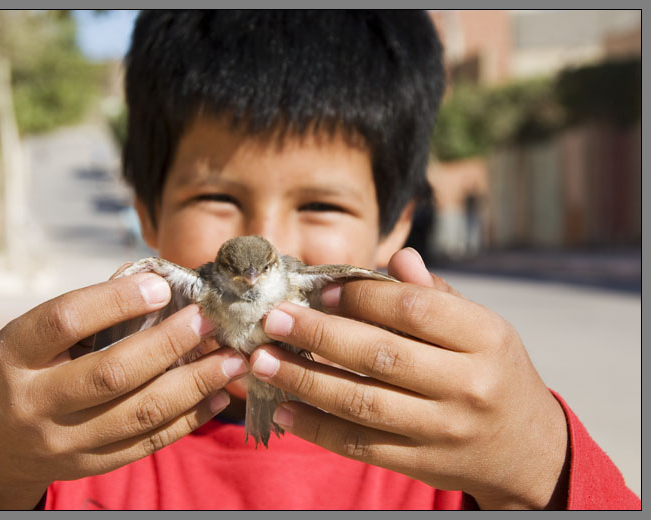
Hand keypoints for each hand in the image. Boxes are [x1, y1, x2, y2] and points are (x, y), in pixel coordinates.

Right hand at [0, 272, 247, 509]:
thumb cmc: (22, 372)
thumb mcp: (29, 337)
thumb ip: (84, 316)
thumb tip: (157, 284)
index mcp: (14, 356)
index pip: (63, 322)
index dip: (115, 301)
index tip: (162, 286)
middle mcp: (35, 402)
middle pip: (111, 373)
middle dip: (169, 343)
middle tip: (210, 321)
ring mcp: (64, 441)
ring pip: (139, 413)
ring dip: (194, 383)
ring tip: (232, 359)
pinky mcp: (91, 465)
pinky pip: (148, 443)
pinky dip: (189, 418)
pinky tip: (217, 395)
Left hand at [252, 248, 568, 509]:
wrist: (528, 451)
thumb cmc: (494, 372)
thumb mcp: (482, 327)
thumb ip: (435, 295)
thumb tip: (396, 257)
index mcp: (485, 338)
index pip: (413, 309)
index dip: (361, 296)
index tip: (320, 289)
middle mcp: (468, 384)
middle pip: (379, 356)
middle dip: (318, 335)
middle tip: (274, 320)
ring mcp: (444, 429)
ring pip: (362, 402)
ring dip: (304, 381)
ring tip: (263, 362)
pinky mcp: (423, 463)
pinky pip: (361, 445)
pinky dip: (317, 428)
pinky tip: (285, 409)